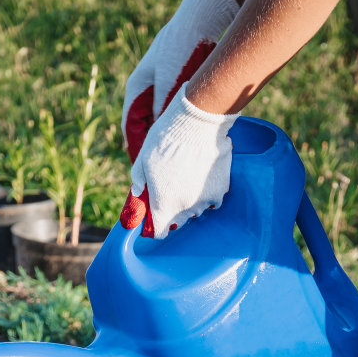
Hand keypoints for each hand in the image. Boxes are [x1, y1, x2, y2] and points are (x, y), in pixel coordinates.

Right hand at [122, 0, 238, 159]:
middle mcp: (145, 91)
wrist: (200, 22)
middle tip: (159, 171)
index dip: (137, 150)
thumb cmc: (181, 50)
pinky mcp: (175, 88)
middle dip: (151, 149)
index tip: (142, 169)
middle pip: (144, 128)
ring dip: (164, 140)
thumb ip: (163, 109)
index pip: (131, 127)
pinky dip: (176, 127)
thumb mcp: (170, 84)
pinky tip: (186, 140)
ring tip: (173, 161)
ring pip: (159, 123)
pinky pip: (172, 115)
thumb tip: (159, 136)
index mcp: (137, 89)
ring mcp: (160, 89)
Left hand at [127, 84, 236, 236]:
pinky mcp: (220, 190)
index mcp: (163, 204)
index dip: (155, 228)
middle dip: (172, 211)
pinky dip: (207, 194)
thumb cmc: (165, 140)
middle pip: (178, 221)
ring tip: (187, 180)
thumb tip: (137, 194)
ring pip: (195, 210)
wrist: (197, 124)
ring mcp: (204, 200)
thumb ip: (138, 182)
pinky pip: (212, 201)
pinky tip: (202, 178)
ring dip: (190, 202)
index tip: (154, 218)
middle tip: (170, 191)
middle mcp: (185, 208)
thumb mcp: (142, 159)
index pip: (159, 232)